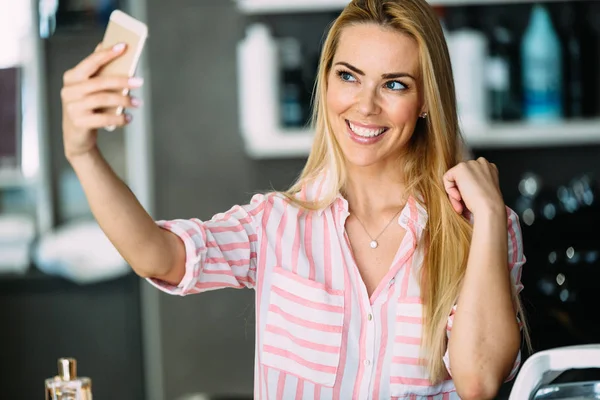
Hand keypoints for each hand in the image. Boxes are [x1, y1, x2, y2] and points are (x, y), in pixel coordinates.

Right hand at [61, 42, 143, 159]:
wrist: (77, 136)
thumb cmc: (87, 108)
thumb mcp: (89, 88)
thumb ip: (96, 69)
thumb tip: (107, 45)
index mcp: (71, 77)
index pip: (90, 62)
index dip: (107, 54)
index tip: (123, 47)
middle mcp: (69, 91)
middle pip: (99, 82)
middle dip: (122, 81)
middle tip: (139, 82)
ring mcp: (72, 107)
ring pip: (103, 99)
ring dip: (124, 101)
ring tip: (137, 103)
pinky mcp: (79, 123)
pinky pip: (103, 119)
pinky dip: (119, 118)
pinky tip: (128, 118)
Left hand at [443, 157, 504, 216]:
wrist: (489, 208)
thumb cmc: (488, 205)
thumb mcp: (483, 191)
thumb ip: (474, 184)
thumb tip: (462, 187)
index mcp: (490, 168)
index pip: (471, 176)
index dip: (468, 190)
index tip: (470, 201)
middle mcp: (481, 163)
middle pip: (462, 177)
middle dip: (460, 192)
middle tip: (462, 206)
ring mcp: (471, 164)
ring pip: (454, 178)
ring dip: (455, 193)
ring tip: (460, 205)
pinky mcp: (460, 168)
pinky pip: (447, 178)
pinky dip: (449, 189)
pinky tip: (458, 197)